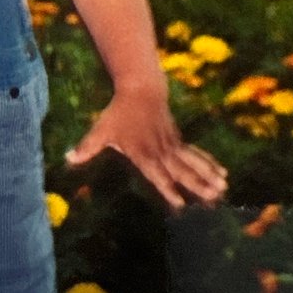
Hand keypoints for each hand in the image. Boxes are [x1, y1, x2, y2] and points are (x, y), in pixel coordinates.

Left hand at [65, 90, 227, 210]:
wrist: (140, 89)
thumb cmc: (118, 113)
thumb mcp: (101, 130)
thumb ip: (87, 147)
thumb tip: (68, 158)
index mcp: (143, 153)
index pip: (157, 174)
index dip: (168, 188)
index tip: (180, 203)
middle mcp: (160, 151)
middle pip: (181, 170)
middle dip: (197, 184)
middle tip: (214, 196)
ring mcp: (171, 144)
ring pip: (192, 162)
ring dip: (208, 175)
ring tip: (224, 187)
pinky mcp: (177, 139)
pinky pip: (195, 154)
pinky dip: (208, 163)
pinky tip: (221, 171)